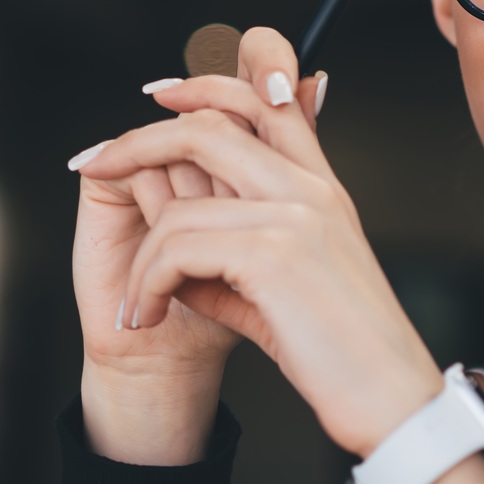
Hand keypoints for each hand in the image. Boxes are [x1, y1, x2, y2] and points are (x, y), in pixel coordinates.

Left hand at [78, 41, 442, 459]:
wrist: (390, 398)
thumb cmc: (342, 352)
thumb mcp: (294, 284)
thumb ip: (244, 246)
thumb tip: (173, 231)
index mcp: (323, 188)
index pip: (270, 98)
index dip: (208, 85)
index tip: (159, 97)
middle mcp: (312, 189)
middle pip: (212, 122)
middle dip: (140, 140)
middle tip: (94, 164)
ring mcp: (296, 214)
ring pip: (180, 205)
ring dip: (141, 262)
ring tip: (137, 305)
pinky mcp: (273, 252)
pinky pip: (175, 249)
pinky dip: (147, 286)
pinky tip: (148, 316)